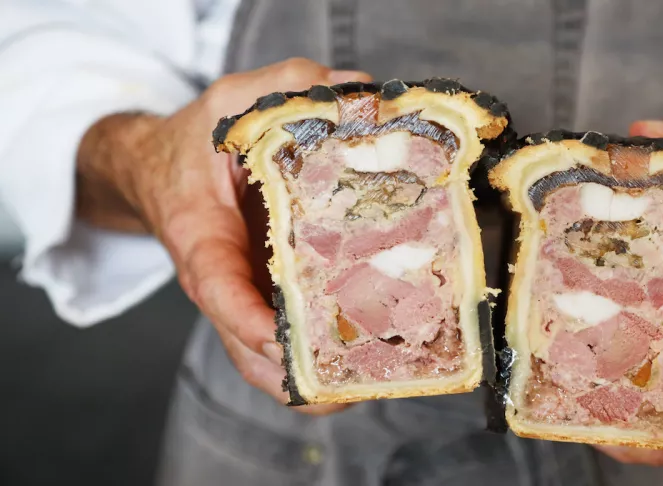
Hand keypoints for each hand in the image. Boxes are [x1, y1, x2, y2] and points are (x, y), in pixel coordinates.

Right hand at [77, 58, 371, 412]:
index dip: (249, 319)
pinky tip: (374, 364)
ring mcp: (242, 301)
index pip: (217, 288)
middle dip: (299, 377)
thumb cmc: (194, 142)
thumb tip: (357, 90)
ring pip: (269, 367)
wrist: (160, 171)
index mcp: (200, 238)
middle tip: (357, 378)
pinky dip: (323, 369)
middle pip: (249, 353)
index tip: (282, 337)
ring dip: (318, 385)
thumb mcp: (231, 99)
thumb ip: (285, 86)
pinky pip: (287, 354)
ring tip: (376, 380)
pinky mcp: (264, 305)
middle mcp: (222, 284)